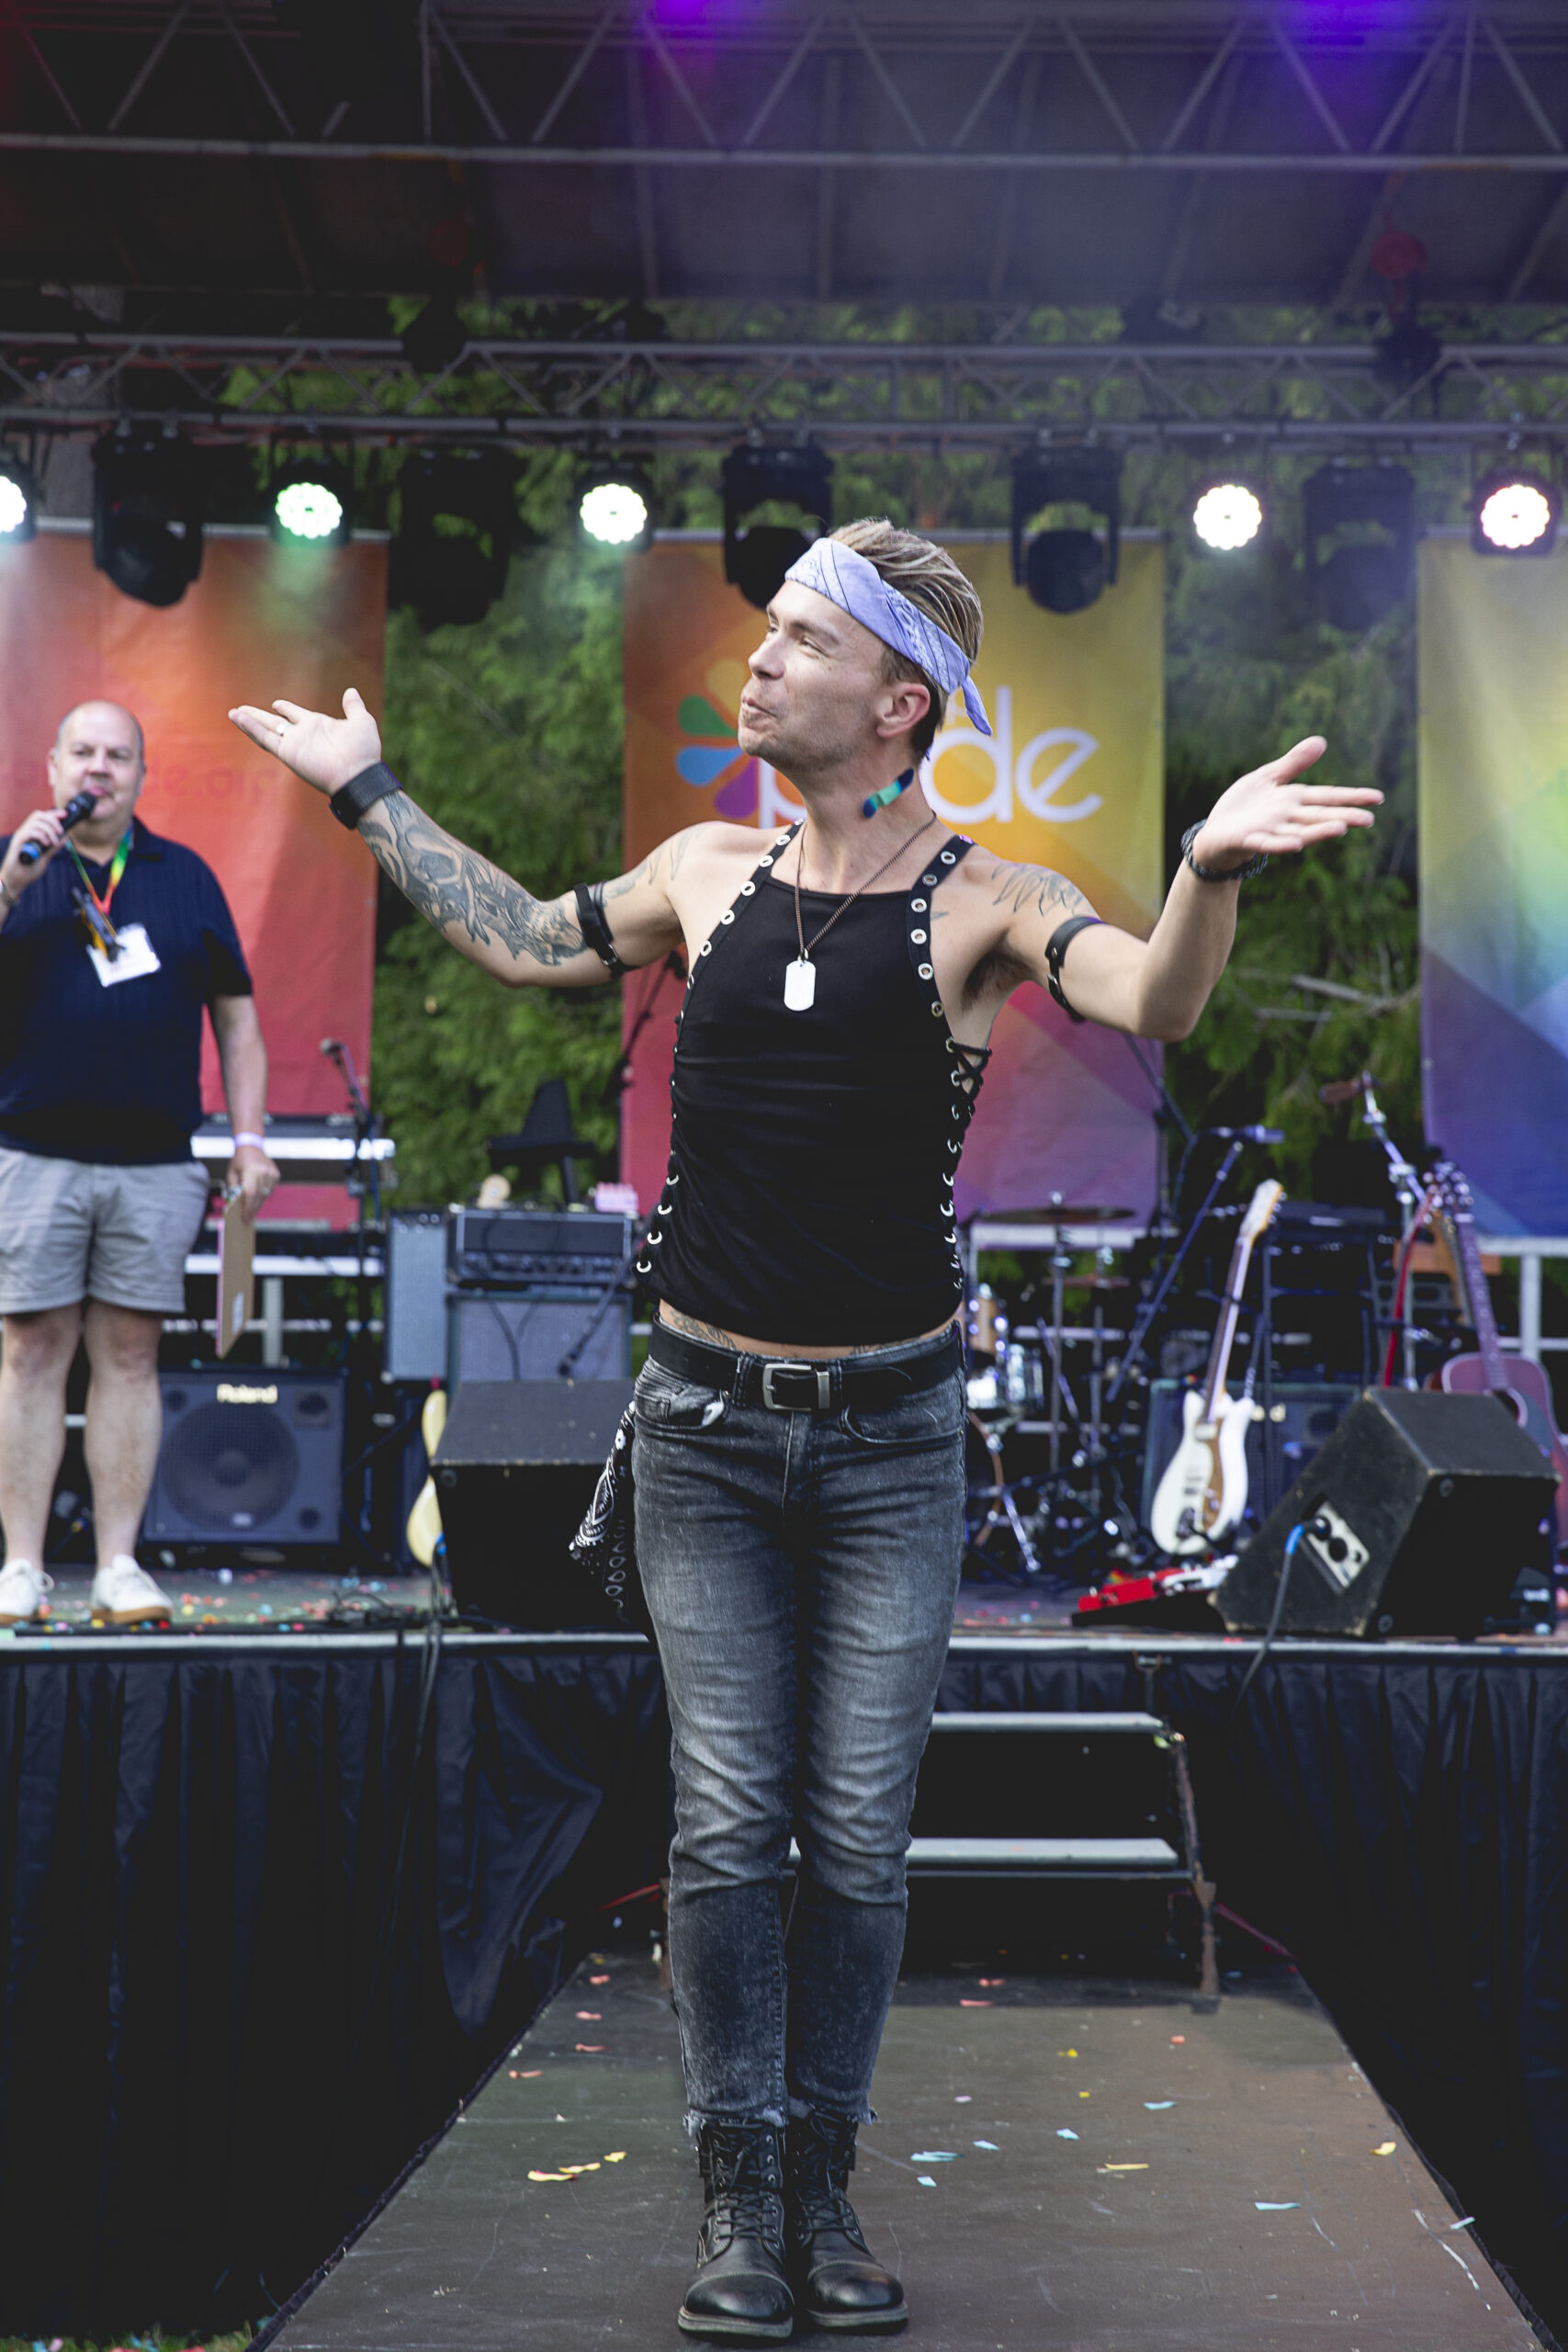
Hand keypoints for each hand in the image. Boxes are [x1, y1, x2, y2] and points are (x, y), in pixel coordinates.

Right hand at [1, 807, 68, 901]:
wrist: (16, 881)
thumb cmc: (28, 870)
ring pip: (36, 822)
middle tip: (60, 832)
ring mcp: (20, 836)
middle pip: (38, 815)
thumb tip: (65, 836)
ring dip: (49, 831)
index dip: (54, 814)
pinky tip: (46, 844)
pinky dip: (41, 836)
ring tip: (53, 843)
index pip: (42, 817)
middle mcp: (25, 832)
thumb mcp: (46, 857)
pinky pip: (29, 832)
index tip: (65, 814)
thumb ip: (54, 847)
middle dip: (53, 820)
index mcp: (31, 834)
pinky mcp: (17, 843)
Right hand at [227, 686, 381, 795]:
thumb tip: (351, 691)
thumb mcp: (362, 722)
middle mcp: (303, 735)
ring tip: (233, 713)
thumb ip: (354, 707)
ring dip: (248, 722)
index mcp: (318, 726)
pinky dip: (251, 729)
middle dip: (258, 716)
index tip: (276, 704)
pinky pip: (266, 739)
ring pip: (265, 731)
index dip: (286, 709)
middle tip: (242, 709)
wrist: (359, 774)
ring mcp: (294, 745)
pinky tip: (239, 719)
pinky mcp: (288, 753)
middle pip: (275, 723)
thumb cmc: (363, 751)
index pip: (296, 715)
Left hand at [227, 1143, 279, 1221]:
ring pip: (265, 1195)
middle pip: (259, 1196)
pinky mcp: (276, 1175)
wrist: (251, 1147)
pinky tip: (257, 1198)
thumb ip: (233, 1189)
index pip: (250, 1193)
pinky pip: (270, 1190)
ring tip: (251, 1210)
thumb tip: (235, 1205)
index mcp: (251, 1170)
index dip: (248, 1207)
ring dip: (258, 1204)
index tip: (245, 1217)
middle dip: (253, 1209)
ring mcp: (272, 1173)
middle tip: (247, 1218)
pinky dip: (263, 1196)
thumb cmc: (239, 1162)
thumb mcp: (231, 1174)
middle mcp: (263, 1171)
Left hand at [1189, 737, 1380, 870]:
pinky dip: (1280, 844)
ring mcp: (1269, 831)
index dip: (1352, 798)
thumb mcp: (1268, 778)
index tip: (1378, 798)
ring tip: (1340, 829)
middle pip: (1319, 816)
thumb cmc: (1244, 807)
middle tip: (1369, 820)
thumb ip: (1293, 764)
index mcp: (1294, 801)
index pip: (1328, 798)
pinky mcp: (1248, 840)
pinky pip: (1267, 843)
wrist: (1215, 832)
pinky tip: (1295, 844)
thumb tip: (1321, 741)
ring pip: (1298, 832)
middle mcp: (1287, 818)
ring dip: (1318, 832)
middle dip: (1343, 818)